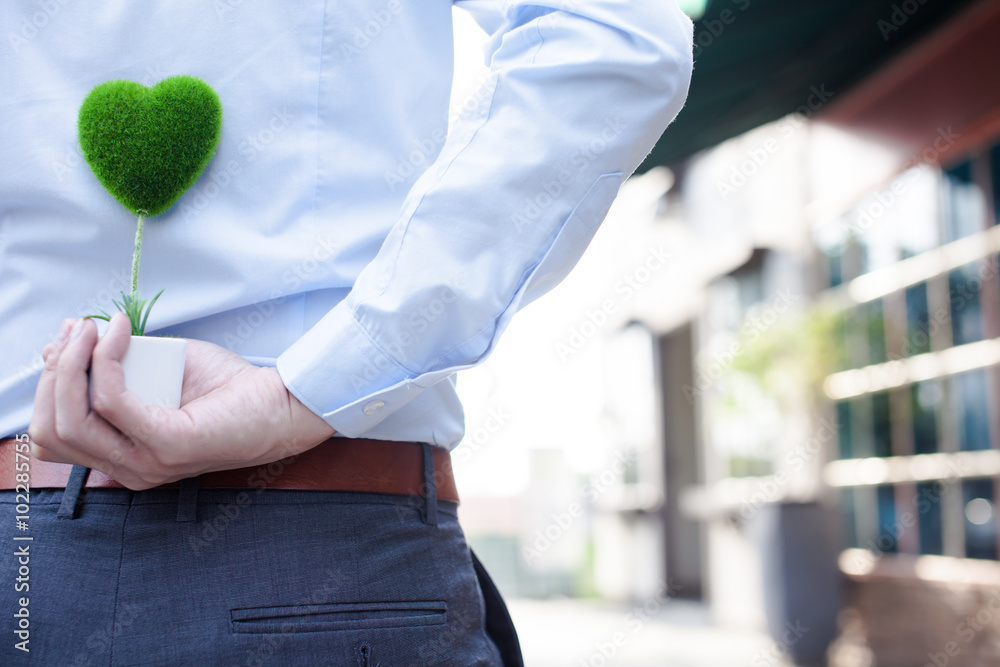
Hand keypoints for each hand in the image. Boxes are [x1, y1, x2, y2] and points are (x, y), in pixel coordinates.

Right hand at [28, 313, 336, 489]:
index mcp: (124, 458)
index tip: (65, 339)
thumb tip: (67, 346)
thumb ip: (116, 366)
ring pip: (73, 419)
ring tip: (89, 327)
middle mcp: (129, 469)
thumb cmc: (229, 390)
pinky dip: (107, 359)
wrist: (282, 404)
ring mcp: (147, 463)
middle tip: (75, 330)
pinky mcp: (168, 445)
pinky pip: (114, 401)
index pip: (53, 435)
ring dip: (72, 364)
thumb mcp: (160, 373)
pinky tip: (118, 332)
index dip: (47, 387)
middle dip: (52, 374)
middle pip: (52, 430)